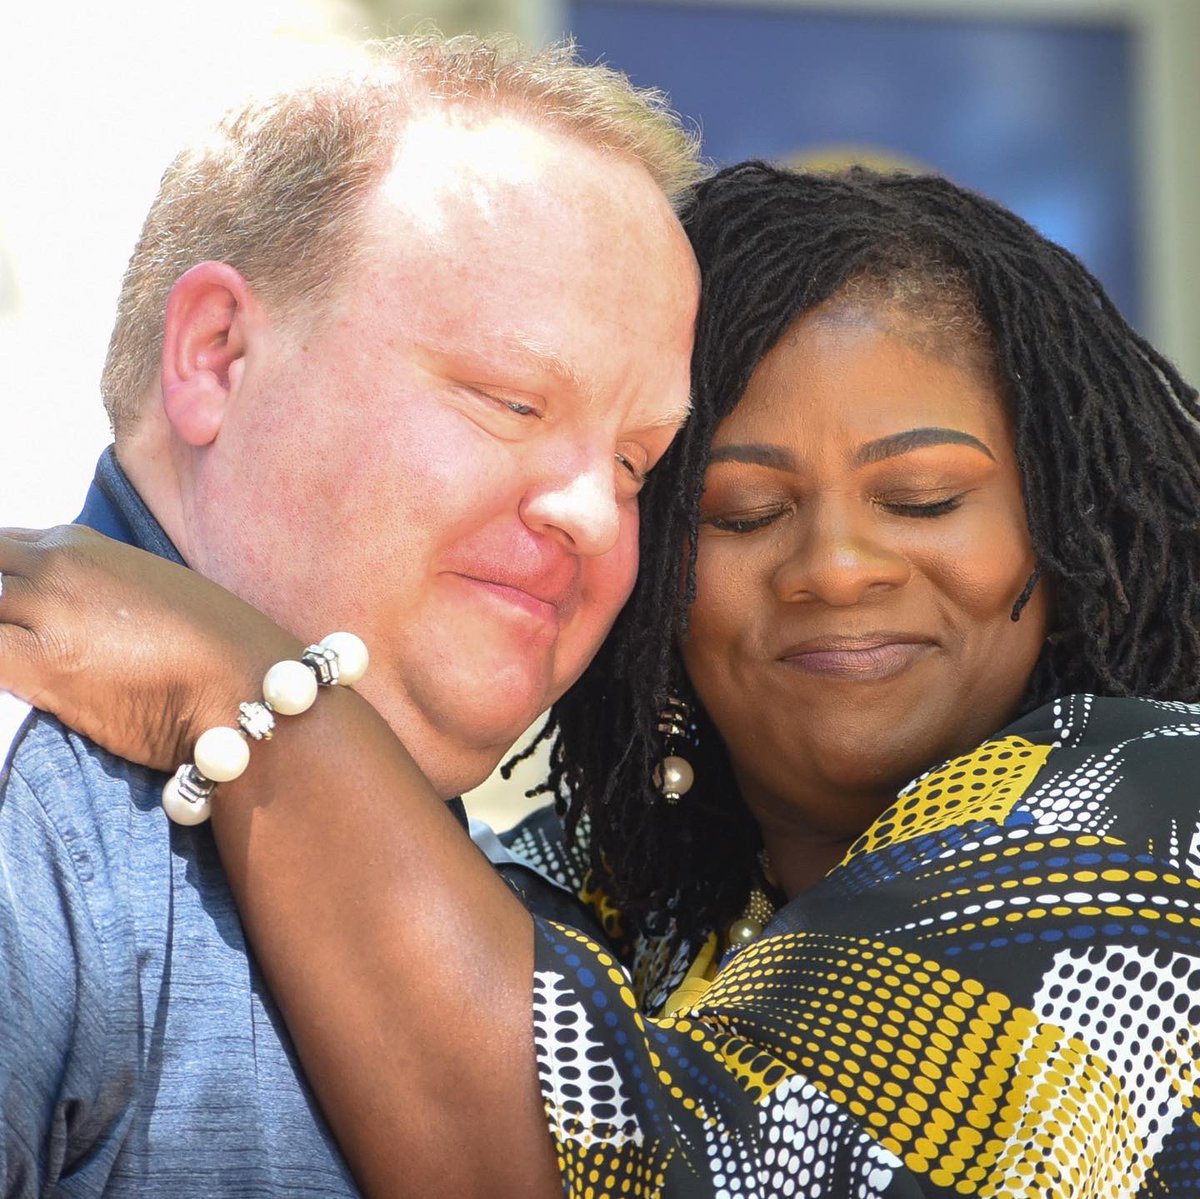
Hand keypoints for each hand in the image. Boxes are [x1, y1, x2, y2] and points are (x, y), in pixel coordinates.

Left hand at [0, 526, 300, 770]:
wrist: (246, 680)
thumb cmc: (218, 643)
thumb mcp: (155, 589)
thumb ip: (98, 587)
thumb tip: (69, 613)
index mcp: (81, 544)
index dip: (0, 582)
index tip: (12, 610)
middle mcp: (56, 565)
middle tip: (25, 641)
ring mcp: (46, 611)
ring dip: (3, 638)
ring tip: (35, 665)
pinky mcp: (42, 665)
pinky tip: (22, 684)